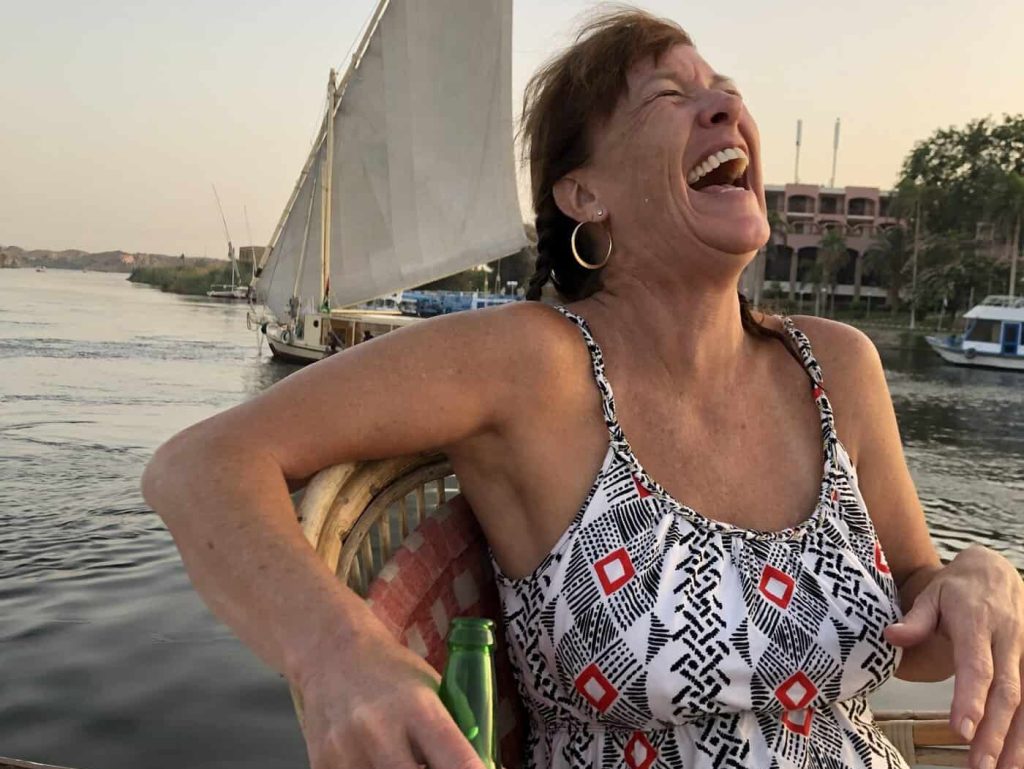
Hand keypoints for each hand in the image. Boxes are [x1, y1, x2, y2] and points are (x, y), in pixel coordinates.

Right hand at [294, 626, 484, 768]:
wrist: (333, 653)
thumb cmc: (393, 672)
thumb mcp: (432, 690)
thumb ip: (452, 735)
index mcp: (419, 708)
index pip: (458, 762)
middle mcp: (380, 732)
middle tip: (437, 764)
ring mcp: (346, 754)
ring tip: (407, 758)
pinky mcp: (322, 765)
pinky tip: (378, 761)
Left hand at [885, 545, 1023, 768]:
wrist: (996, 572)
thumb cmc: (958, 588)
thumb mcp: (932, 594)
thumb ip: (915, 619)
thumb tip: (891, 636)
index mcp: (978, 622)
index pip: (977, 666)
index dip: (971, 698)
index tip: (962, 729)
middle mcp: (1009, 640)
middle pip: (1006, 692)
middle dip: (995, 732)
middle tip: (979, 765)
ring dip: (1016, 740)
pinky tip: (1017, 757)